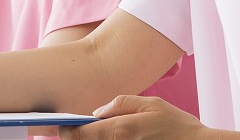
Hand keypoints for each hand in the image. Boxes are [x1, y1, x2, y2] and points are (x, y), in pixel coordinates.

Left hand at [61, 96, 205, 139]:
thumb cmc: (178, 127)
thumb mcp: (152, 104)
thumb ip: (122, 104)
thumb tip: (97, 113)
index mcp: (122, 130)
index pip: (81, 134)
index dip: (66, 131)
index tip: (61, 128)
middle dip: (77, 139)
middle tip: (72, 132)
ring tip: (89, 135)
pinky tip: (109, 139)